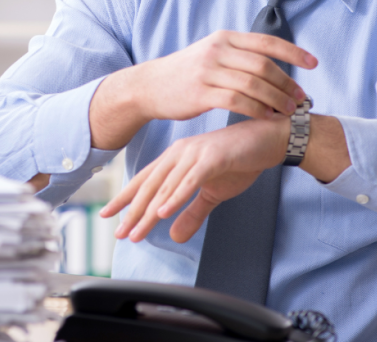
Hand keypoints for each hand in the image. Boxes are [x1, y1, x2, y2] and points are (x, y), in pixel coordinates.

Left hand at [99, 116, 289, 243]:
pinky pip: (190, 180)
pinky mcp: (213, 157)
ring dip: (149, 211)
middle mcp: (179, 154)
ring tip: (137, 231)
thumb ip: (192, 212)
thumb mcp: (212, 192)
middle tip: (119, 234)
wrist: (269, 140)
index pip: (145, 182)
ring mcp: (194, 154)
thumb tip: (174, 236)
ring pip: (166, 186)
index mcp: (176, 159)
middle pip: (150, 187)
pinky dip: (176, 196)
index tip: (107, 217)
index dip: (125, 199)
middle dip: (132, 212)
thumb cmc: (239, 161)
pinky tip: (163, 212)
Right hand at [132, 30, 315, 121]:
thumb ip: (238, 55)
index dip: (293, 53)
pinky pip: (237, 101)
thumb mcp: (211, 54)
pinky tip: (266, 118)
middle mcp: (217, 50)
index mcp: (224, 38)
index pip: (266, 41)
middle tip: (301, 98)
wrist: (149, 86)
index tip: (313, 64)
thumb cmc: (186, 73)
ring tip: (288, 112)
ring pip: (253, 84)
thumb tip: (272, 63)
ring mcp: (208, 71)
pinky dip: (256, 110)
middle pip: (263, 65)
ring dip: (275, 99)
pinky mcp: (200, 93)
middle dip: (287, 83)